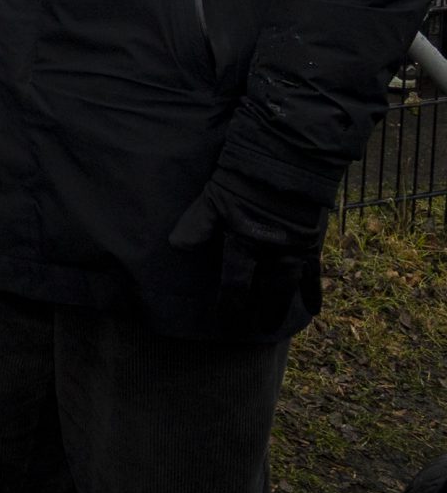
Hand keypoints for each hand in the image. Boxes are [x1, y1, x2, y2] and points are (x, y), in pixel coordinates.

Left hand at [167, 177, 324, 336]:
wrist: (287, 163)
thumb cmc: (244, 177)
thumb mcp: (214, 197)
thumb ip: (197, 223)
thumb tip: (177, 246)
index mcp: (244, 241)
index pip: (235, 281)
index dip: (230, 302)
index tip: (225, 320)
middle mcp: (270, 252)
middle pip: (263, 291)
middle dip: (255, 312)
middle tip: (249, 330)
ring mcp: (293, 249)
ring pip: (286, 287)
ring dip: (278, 307)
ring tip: (272, 327)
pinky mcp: (311, 243)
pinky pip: (314, 273)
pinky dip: (313, 291)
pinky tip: (314, 310)